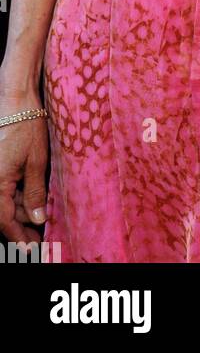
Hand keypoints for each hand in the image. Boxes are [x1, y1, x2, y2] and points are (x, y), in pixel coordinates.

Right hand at [0, 93, 48, 243]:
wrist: (17, 103)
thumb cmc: (27, 128)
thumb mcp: (37, 162)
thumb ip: (35, 193)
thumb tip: (37, 219)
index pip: (4, 221)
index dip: (18, 238)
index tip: (32, 250)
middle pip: (5, 215)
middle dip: (21, 228)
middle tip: (40, 241)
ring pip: (6, 204)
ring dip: (22, 214)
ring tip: (41, 224)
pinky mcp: (0, 170)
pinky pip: (7, 191)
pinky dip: (20, 199)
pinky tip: (34, 204)